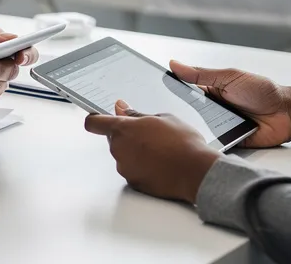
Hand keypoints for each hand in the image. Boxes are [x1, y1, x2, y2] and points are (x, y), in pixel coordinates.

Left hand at [84, 101, 221, 203]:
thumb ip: (136, 113)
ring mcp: (125, 168)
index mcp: (123, 129)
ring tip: (160, 150)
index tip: (98, 119)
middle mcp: (119, 149)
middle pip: (113, 139)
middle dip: (126, 135)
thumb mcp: (161, 118)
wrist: (197, 172)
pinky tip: (160, 163)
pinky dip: (142, 167)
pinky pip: (132, 170)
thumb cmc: (183, 144)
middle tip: (149, 134)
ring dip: (135, 152)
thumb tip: (121, 108)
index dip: (96, 120)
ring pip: (123, 155)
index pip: (94, 123)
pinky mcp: (133, 182)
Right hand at [169, 60, 290, 146]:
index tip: (152, 92)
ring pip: (198, 130)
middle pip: (188, 113)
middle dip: (178, 114)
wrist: (287, 114)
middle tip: (162, 115)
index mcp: (210, 91)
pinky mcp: (228, 142)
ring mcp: (219, 126)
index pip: (184, 92)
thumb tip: (174, 64)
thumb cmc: (262, 91)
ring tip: (176, 131)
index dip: (170, 92)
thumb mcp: (229, 77)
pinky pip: (213, 144)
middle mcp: (212, 109)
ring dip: (192, 129)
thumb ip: (201, 73)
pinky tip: (197, 143)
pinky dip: (207, 143)